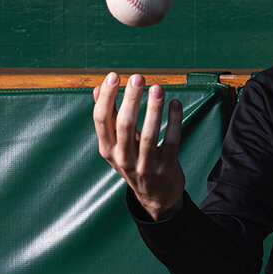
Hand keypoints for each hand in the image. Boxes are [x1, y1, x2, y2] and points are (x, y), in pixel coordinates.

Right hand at [93, 72, 184, 219]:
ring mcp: (145, 165)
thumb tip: (97, 88)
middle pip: (124, 124)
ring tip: (158, 88)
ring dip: (153, 109)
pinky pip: (171, 142)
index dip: (106, 96)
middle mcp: (123, 158)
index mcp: (107, 149)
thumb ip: (109, 117)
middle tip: (138, 77)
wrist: (156, 197)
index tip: (114, 76)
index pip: (101, 119)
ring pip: (149, 134)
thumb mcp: (117, 144)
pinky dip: (174, 122)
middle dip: (130, 99)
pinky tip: (176, 104)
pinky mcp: (166, 167)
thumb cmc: (135, 162)